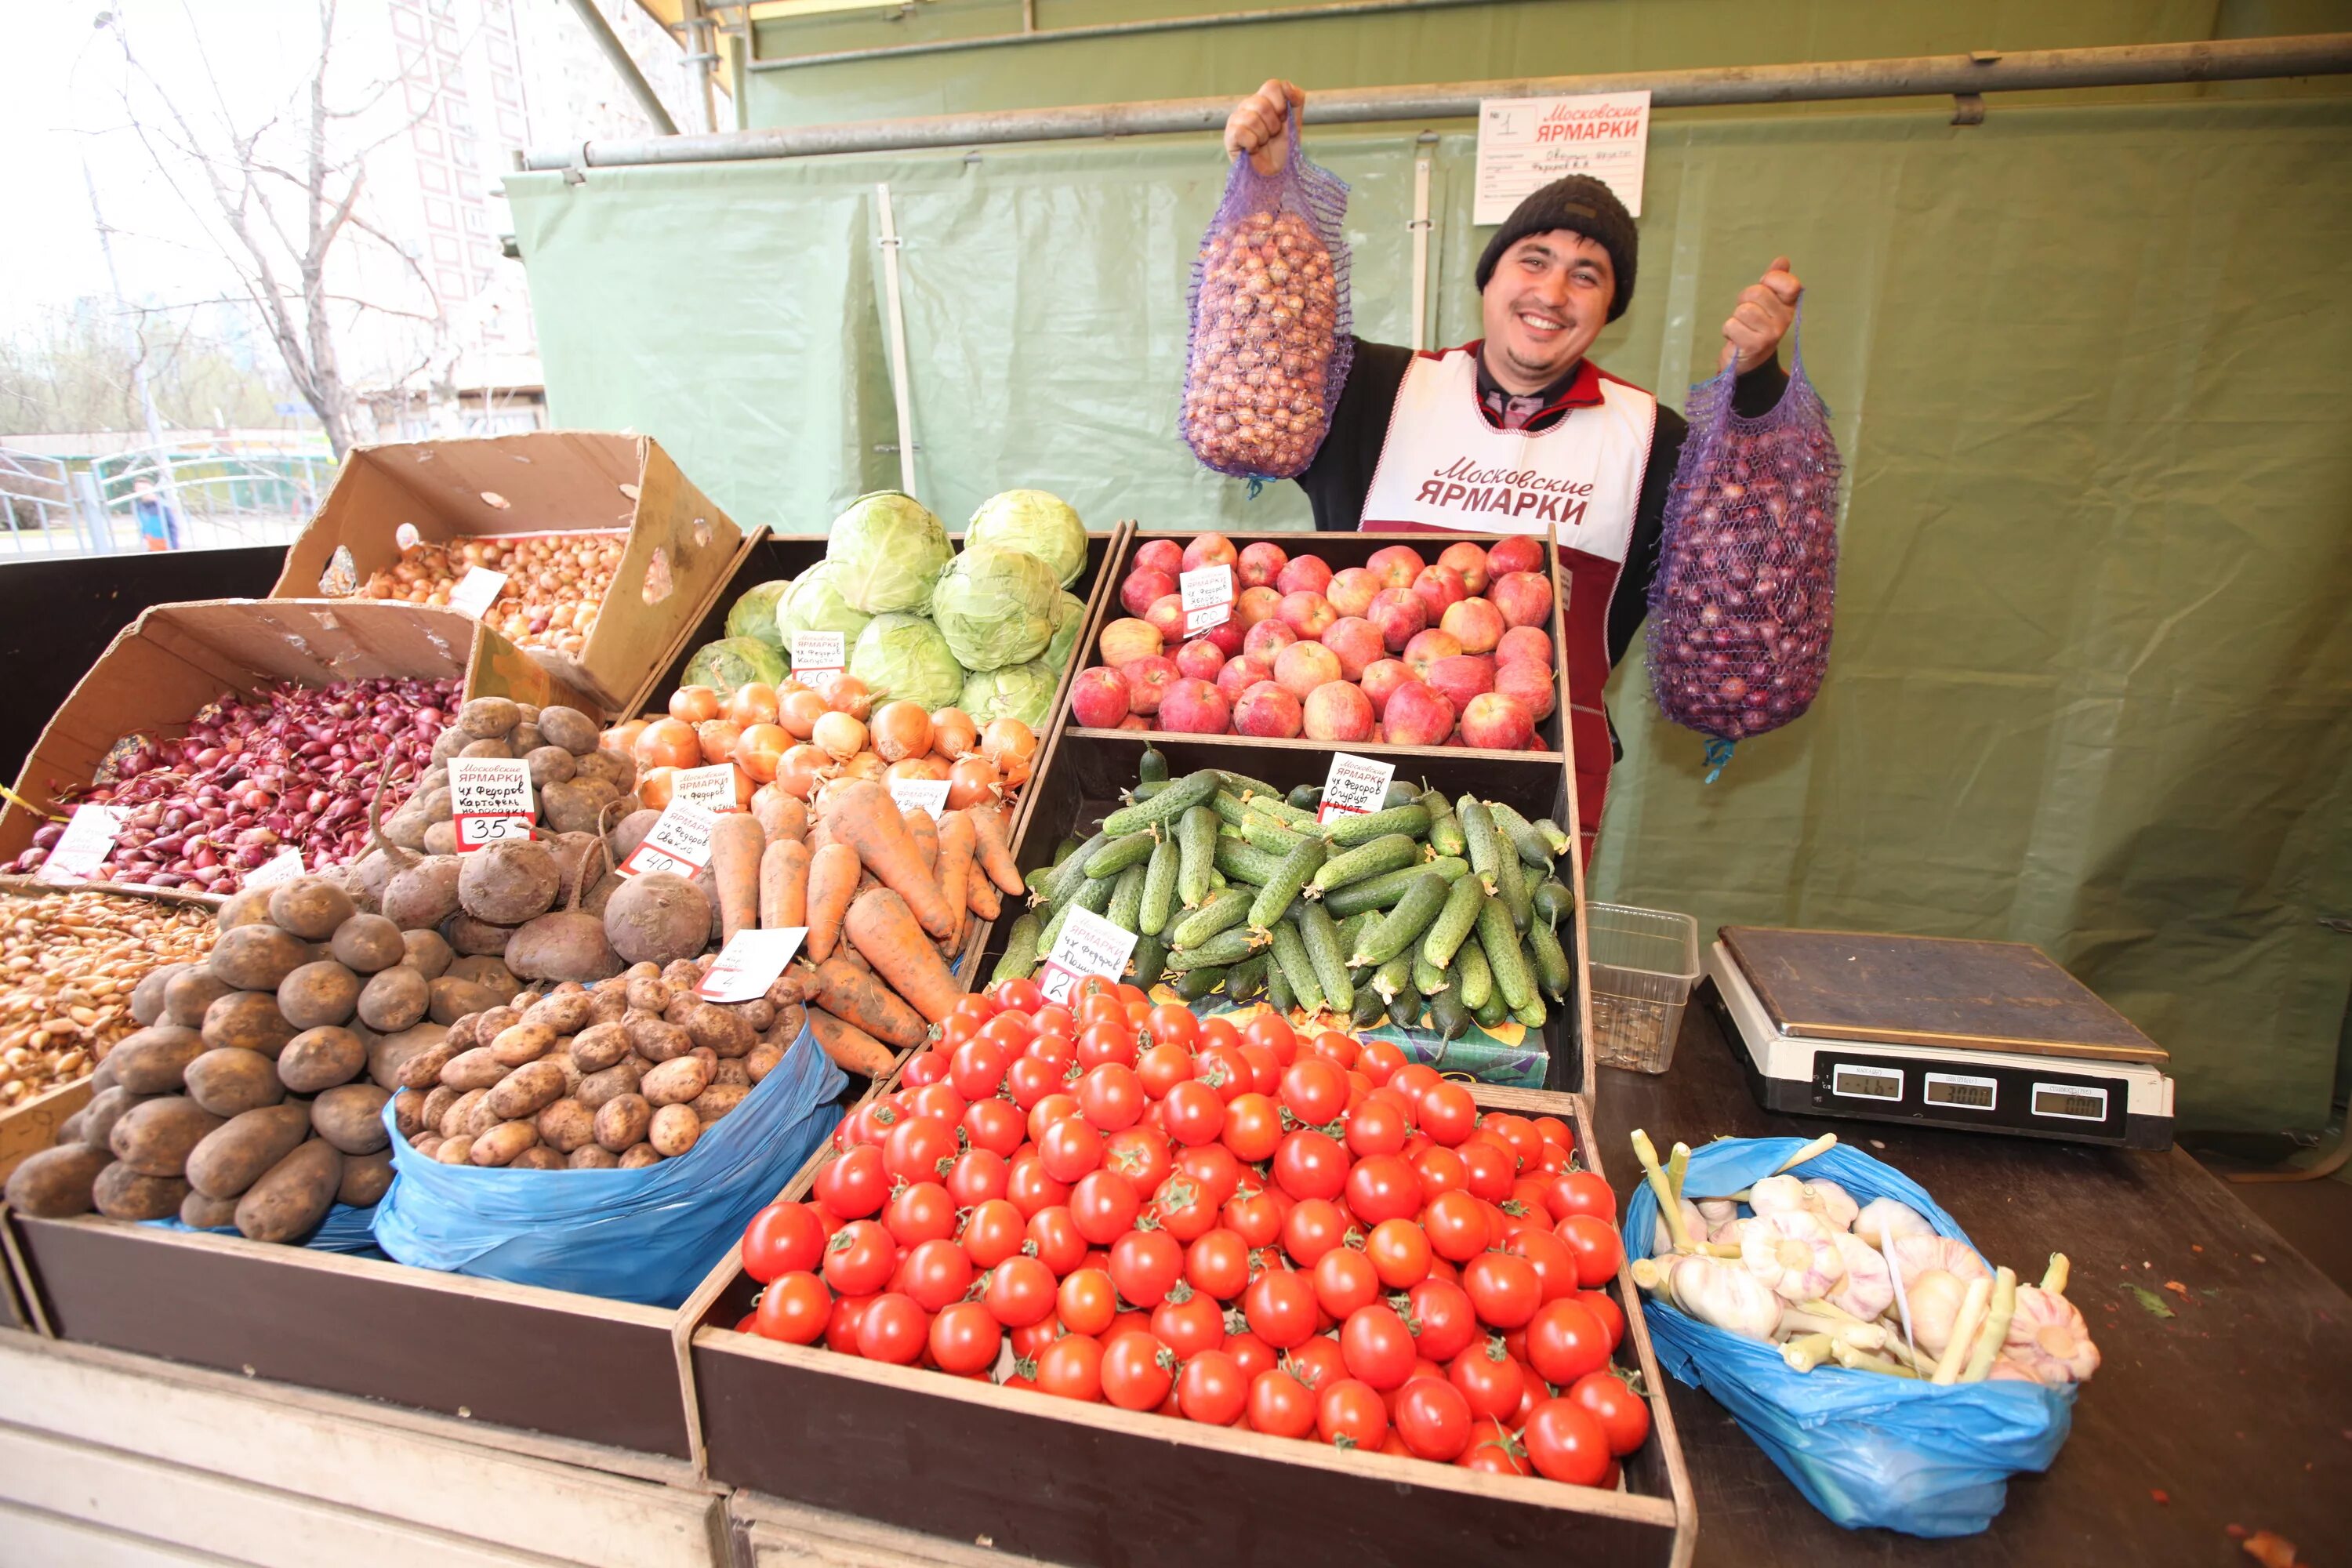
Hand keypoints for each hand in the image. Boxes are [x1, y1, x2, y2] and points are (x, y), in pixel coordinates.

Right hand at [1224, 79, 1305, 174]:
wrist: (1276, 175)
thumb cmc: (1284, 150)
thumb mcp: (1296, 123)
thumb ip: (1296, 100)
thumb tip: (1287, 85)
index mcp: (1264, 100)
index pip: (1272, 85)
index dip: (1281, 104)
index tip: (1284, 120)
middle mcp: (1248, 106)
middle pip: (1262, 104)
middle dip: (1274, 125)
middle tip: (1272, 136)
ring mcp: (1236, 119)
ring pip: (1252, 119)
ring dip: (1263, 136)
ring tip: (1262, 144)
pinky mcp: (1229, 136)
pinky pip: (1241, 132)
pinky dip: (1252, 144)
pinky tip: (1253, 150)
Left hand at [1718, 256, 1801, 372]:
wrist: (1750, 361)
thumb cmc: (1755, 326)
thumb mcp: (1766, 302)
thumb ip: (1773, 281)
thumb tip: (1782, 260)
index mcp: (1788, 305)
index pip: (1791, 284)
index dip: (1772, 280)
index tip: (1765, 287)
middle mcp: (1784, 320)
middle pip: (1757, 293)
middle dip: (1744, 300)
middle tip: (1746, 314)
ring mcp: (1771, 334)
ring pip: (1744, 310)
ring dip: (1735, 317)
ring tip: (1742, 327)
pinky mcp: (1754, 345)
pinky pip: (1732, 325)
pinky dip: (1728, 330)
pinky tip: (1736, 338)